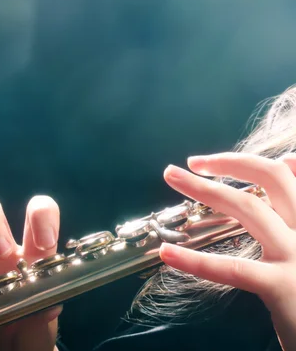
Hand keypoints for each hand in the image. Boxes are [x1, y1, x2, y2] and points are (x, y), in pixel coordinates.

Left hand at [160, 152, 295, 350]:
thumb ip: (293, 214)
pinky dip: (196, 260)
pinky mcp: (282, 287)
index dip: (253, 162)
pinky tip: (167, 252)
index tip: (219, 161)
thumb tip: (287, 166)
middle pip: (272, 178)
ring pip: (249, 209)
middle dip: (229, 162)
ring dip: (204, 188)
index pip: (289, 175)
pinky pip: (233, 268)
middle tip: (194, 162)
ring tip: (171, 176)